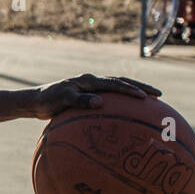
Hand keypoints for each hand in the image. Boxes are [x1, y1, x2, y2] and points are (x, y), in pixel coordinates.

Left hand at [31, 73, 160, 119]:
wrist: (36, 102)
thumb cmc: (47, 101)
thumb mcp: (62, 100)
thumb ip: (80, 100)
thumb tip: (99, 102)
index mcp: (89, 80)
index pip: (115, 84)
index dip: (130, 90)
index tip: (144, 97)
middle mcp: (93, 81)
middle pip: (122, 82)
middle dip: (141, 87)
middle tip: (158, 95)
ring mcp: (92, 87)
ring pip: (118, 88)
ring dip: (134, 92)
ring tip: (150, 101)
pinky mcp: (89, 95)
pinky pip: (110, 97)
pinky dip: (121, 102)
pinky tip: (128, 113)